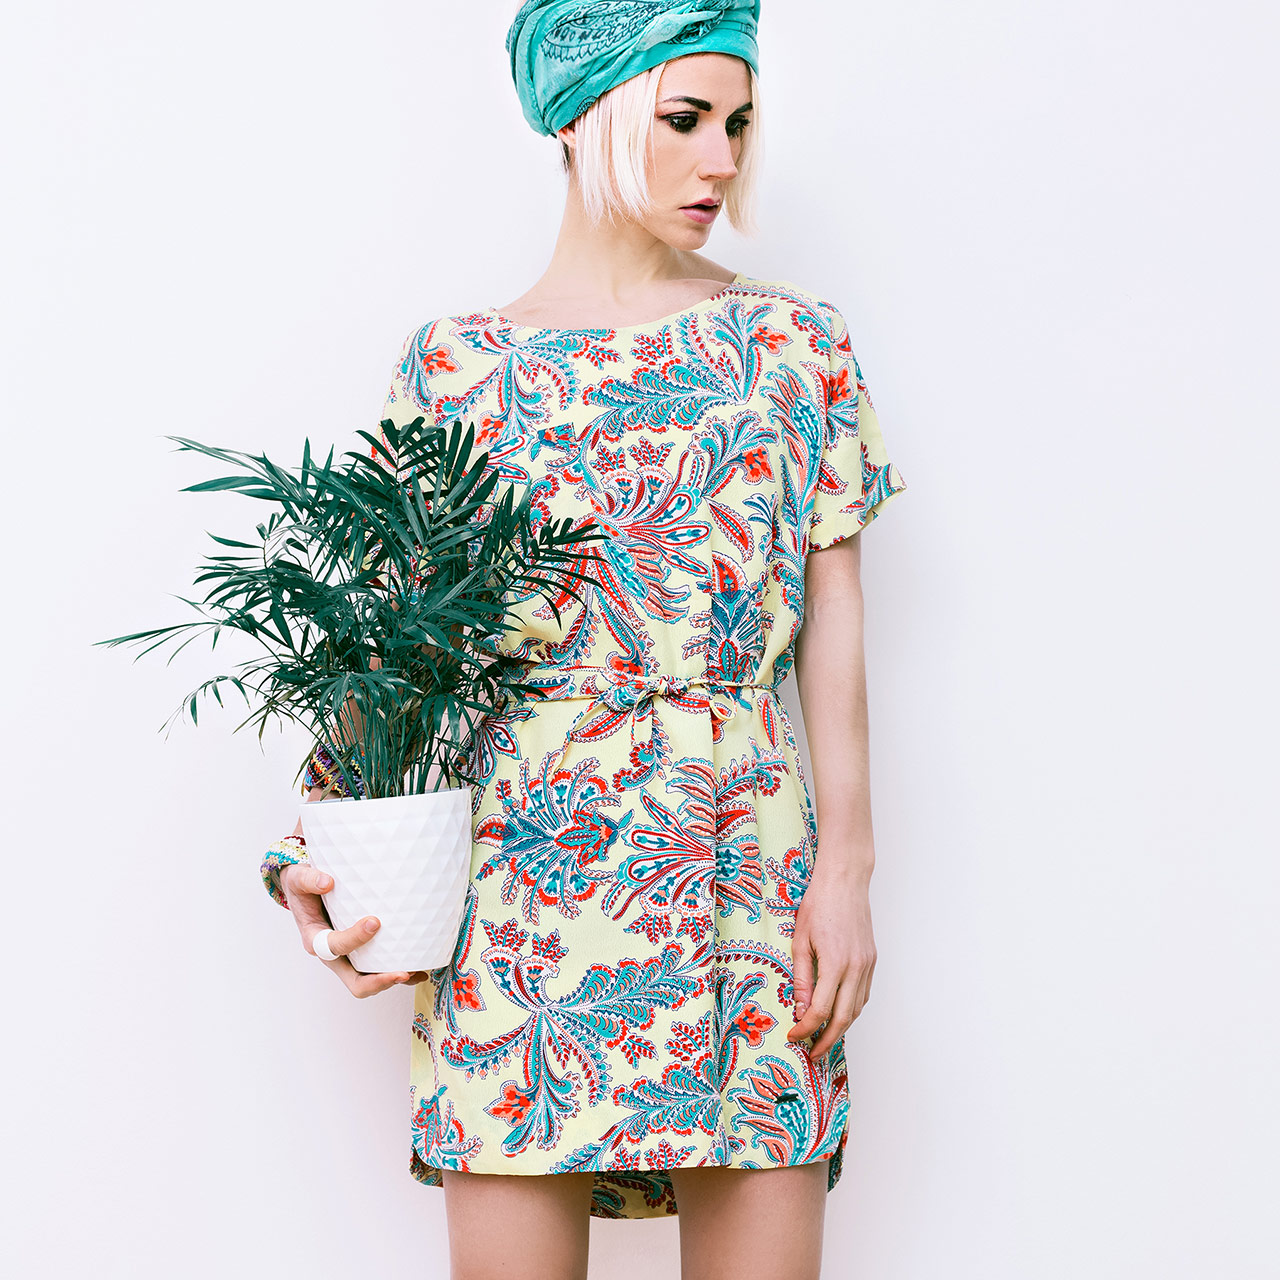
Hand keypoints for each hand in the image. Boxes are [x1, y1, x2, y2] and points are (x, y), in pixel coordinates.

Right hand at [280, 858, 430, 998]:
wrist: (305, 892)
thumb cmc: (303, 887)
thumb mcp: (298, 879)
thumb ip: (309, 879)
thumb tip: (327, 882)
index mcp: (316, 940)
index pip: (334, 947)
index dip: (354, 939)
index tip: (374, 921)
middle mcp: (333, 956)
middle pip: (355, 982)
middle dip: (378, 981)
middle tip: (402, 972)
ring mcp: (348, 959)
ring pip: (370, 981)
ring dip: (392, 980)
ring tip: (417, 972)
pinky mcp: (361, 955)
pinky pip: (379, 970)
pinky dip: (397, 972)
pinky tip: (419, 970)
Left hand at [786, 865, 876, 1060]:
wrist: (844, 881)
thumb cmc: (817, 905)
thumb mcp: (800, 940)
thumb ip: (802, 978)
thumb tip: (801, 1010)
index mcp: (836, 963)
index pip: (821, 1010)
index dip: (806, 1028)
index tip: (794, 1036)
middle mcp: (856, 968)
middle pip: (844, 1018)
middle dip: (827, 1040)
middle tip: (812, 1053)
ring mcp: (868, 964)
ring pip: (857, 1009)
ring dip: (841, 1027)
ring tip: (823, 1038)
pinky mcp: (872, 960)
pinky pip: (864, 994)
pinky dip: (851, 1009)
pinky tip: (838, 1013)